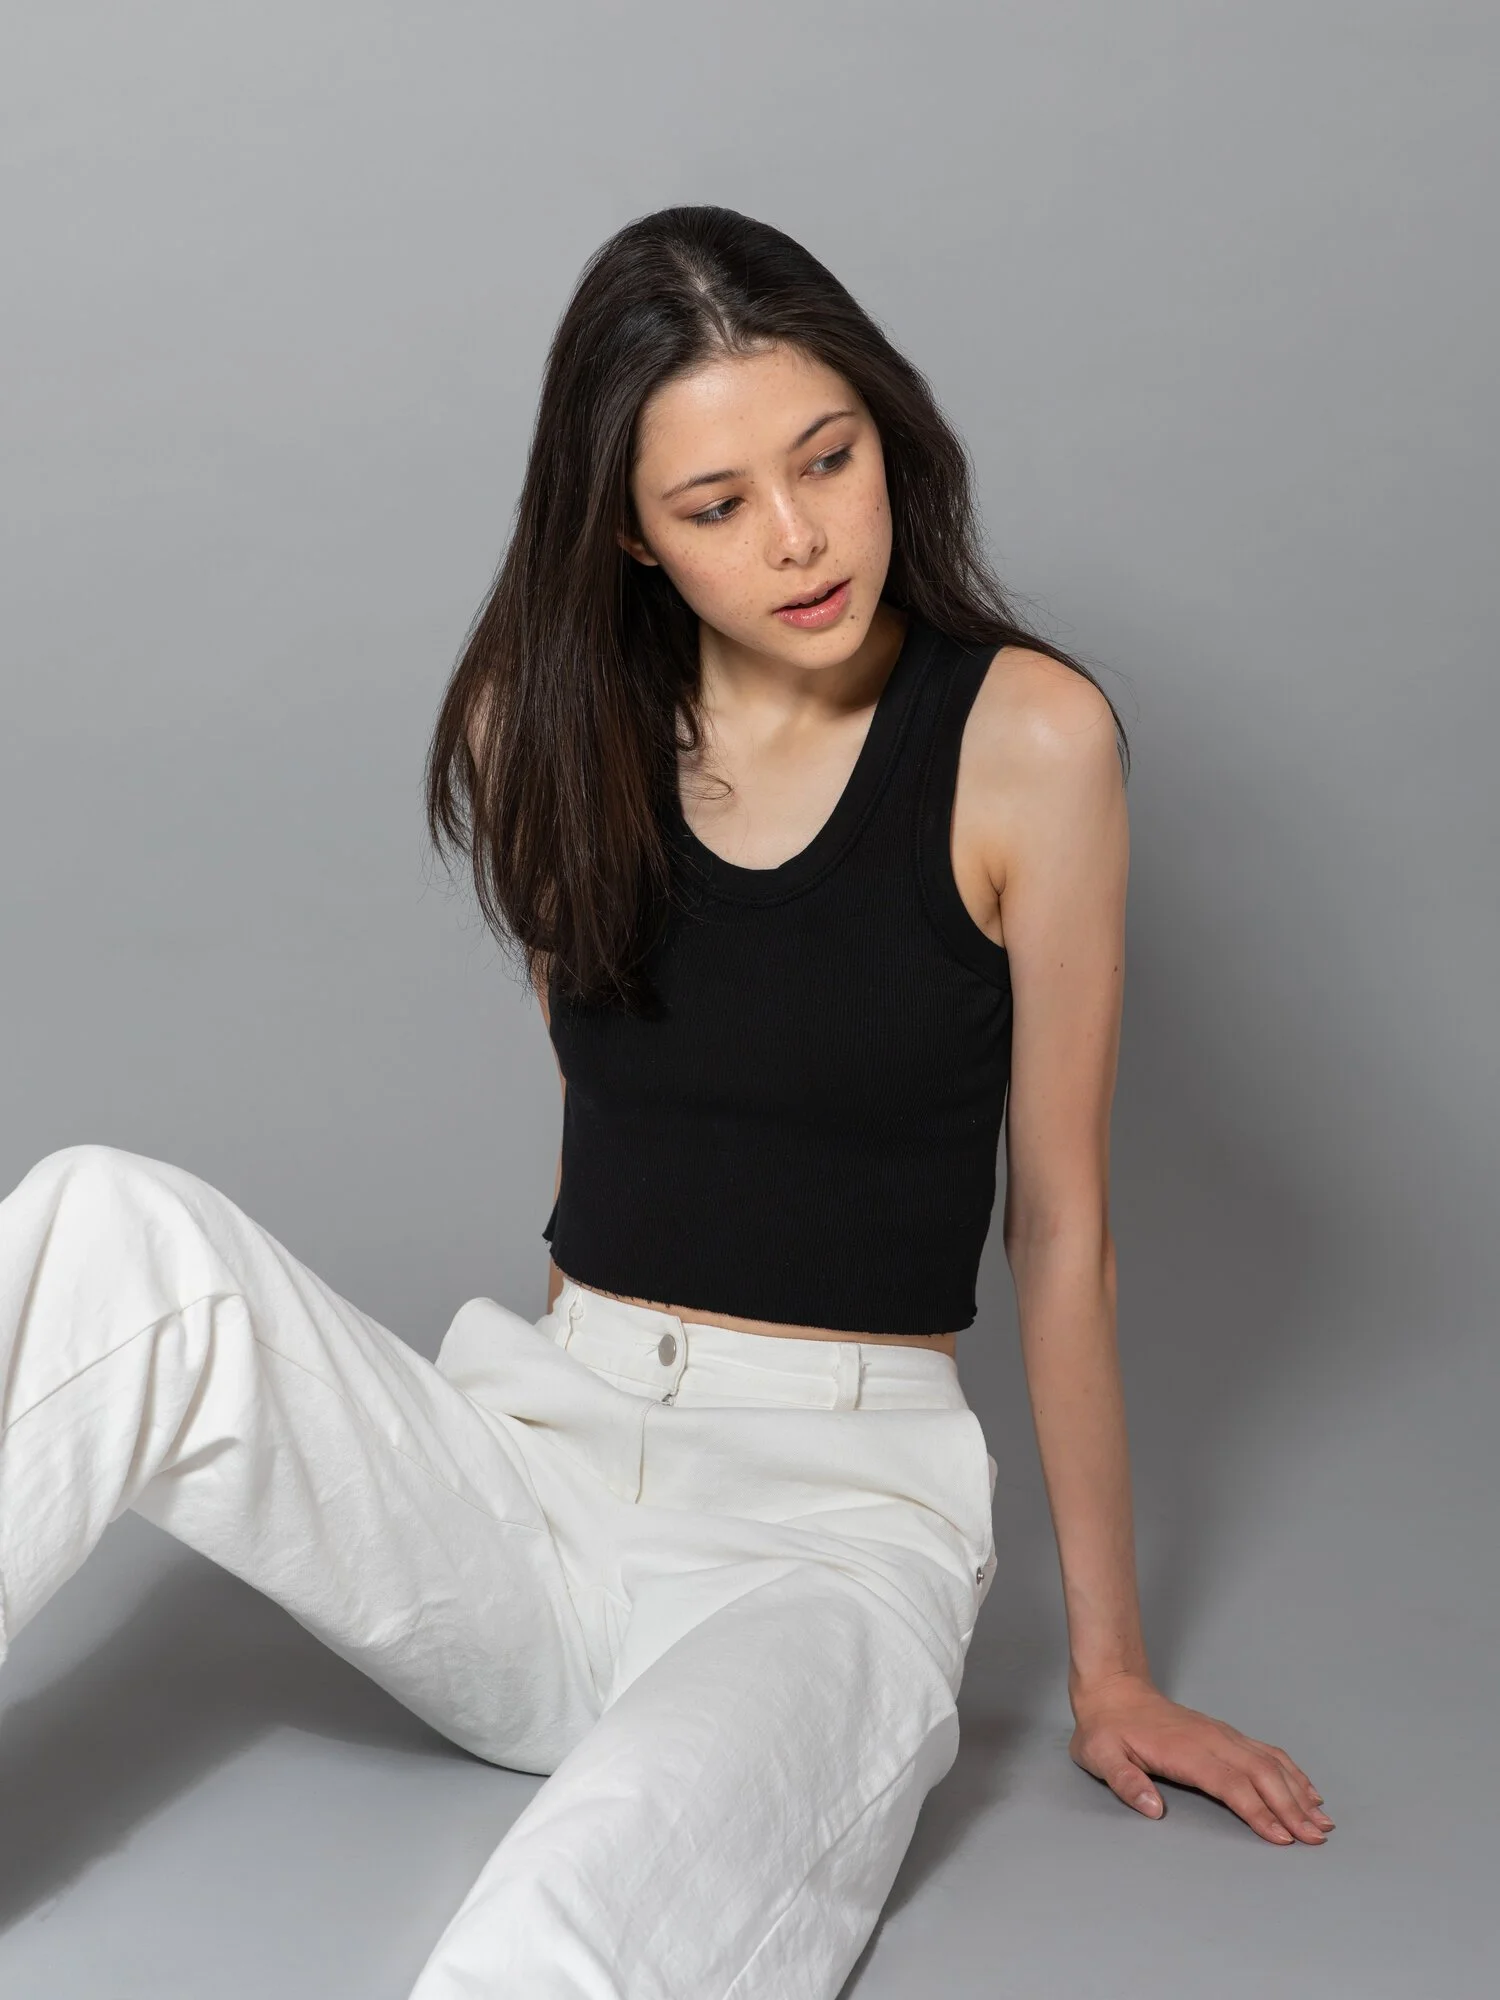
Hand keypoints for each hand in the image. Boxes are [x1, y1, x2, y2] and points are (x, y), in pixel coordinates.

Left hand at [1068, 1671, 1334, 1845]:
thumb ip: (1125, 1781)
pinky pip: (1265, 1751)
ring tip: (1322, 1820)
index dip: (1258, 1811)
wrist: (1112, 1690)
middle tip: (1316, 1838)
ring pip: (1269, 1762)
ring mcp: (1221, 1734)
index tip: (1282, 1837)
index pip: (1230, 1784)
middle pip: (1261, 1774)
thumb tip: (1152, 1807)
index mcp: (1185, 1750)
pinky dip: (1291, 1771)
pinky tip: (1306, 1789)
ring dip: (1298, 1791)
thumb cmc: (1105, 1729)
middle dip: (1291, 1807)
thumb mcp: (1099, 1755)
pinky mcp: (1224, 1733)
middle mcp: (1211, 1739)